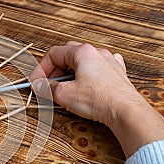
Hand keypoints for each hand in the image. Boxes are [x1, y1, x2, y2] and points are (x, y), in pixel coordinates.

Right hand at [30, 41, 163, 157]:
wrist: (126, 111)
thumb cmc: (99, 100)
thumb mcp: (64, 94)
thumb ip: (47, 88)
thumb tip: (39, 86)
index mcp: (82, 52)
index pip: (53, 54)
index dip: (40, 68)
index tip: (36, 81)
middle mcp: (96, 53)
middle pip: (67, 55)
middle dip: (54, 70)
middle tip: (47, 84)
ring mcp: (109, 62)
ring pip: (83, 62)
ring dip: (69, 73)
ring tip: (64, 88)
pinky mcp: (117, 74)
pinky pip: (98, 69)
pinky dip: (87, 75)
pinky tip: (86, 83)